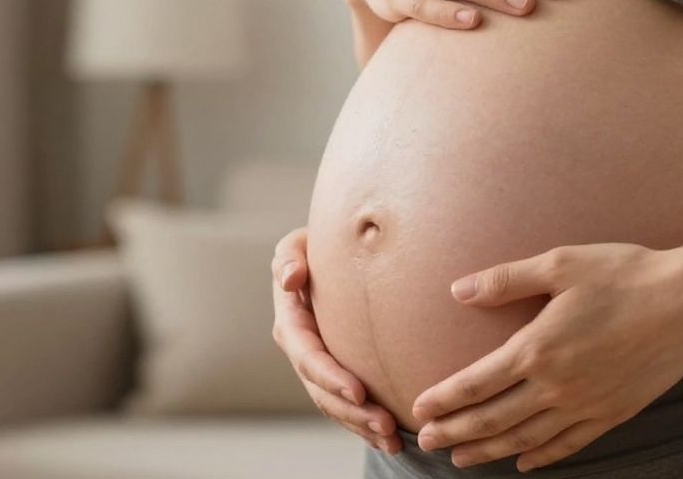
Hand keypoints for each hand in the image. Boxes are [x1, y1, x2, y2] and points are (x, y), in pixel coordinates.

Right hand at [271, 228, 401, 453]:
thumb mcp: (297, 244)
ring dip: (361, 425)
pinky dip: (365, 425)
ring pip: (335, 406)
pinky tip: (390, 438)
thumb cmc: (316, 247)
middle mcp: (301, 351)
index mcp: (292, 323)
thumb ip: (290, 257)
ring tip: (393, 438)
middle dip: (353, 412)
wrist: (331, 257)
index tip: (359, 391)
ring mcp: (317, 367)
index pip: (309, 356)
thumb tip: (291, 279)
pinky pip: (347, 406)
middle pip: (323, 391)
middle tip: (386, 425)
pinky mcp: (335, 374)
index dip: (331, 377)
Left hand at [410, 243, 682, 471]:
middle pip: (492, 419)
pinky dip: (541, 457)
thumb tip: (458, 290)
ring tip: (461, 460)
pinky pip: (569, 444)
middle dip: (456, 432)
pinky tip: (524, 462)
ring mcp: (585, 404)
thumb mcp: (561, 264)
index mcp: (537, 347)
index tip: (420, 408)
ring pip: (525, 438)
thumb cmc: (625, 275)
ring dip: (488, 451)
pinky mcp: (613, 413)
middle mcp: (556, 385)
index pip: (476, 383)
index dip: (444, 399)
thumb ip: (506, 280)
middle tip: (428, 441)